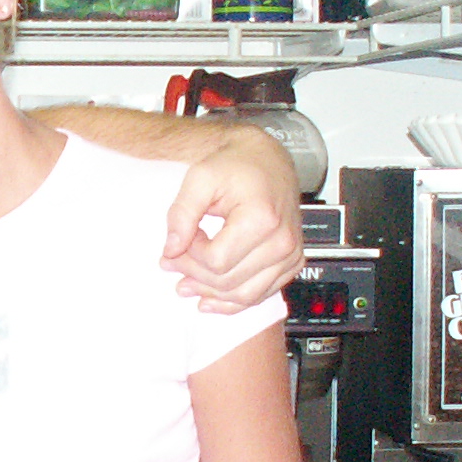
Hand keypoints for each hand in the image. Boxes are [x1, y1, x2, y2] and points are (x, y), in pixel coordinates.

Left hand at [162, 125, 301, 312]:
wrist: (266, 160)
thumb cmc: (236, 165)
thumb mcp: (199, 179)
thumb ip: (181, 214)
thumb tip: (171, 250)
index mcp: (263, 219)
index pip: (216, 261)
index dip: (190, 255)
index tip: (182, 237)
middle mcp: (283, 241)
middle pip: (228, 281)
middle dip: (193, 274)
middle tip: (170, 262)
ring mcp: (290, 254)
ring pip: (244, 294)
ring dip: (210, 294)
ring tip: (184, 285)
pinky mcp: (291, 262)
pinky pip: (261, 294)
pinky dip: (233, 301)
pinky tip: (210, 299)